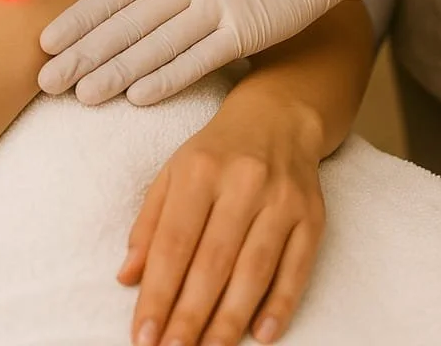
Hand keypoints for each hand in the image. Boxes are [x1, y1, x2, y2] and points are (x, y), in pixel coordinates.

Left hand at [38, 0, 416, 104]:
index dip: (77, 19)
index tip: (45, 43)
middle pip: (128, 20)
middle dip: (84, 53)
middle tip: (47, 80)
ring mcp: (219, 1)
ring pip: (157, 44)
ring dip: (116, 73)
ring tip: (82, 95)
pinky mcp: (246, 28)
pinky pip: (198, 59)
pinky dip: (166, 79)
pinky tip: (136, 96)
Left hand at [120, 99, 324, 345]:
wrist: (279, 117)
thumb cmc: (217, 153)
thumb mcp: (174, 173)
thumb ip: (149, 225)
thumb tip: (128, 277)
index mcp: (199, 170)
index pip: (174, 242)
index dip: (158, 293)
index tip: (143, 335)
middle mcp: (242, 183)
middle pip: (213, 262)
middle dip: (190, 316)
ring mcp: (281, 200)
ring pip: (254, 271)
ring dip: (229, 320)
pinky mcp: (312, 216)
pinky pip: (296, 269)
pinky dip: (280, 305)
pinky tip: (261, 336)